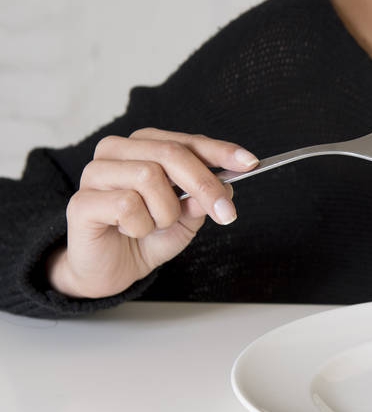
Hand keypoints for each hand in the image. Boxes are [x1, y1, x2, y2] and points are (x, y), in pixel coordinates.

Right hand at [47, 128, 258, 298]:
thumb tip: (224, 187)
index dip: (221, 151)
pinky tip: (131, 231)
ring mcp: (95, 172)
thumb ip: (202, 200)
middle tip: (226, 214)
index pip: (188, 142)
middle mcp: (117, 151)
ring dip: (165, 212)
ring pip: (149, 177)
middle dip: (205, 185)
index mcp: (144, 146)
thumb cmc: (146, 236)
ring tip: (154, 226)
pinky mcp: (82, 201)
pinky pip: (126, 205)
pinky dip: (141, 225)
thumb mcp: (186, 218)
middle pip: (171, 153)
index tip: (251, 163)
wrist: (111, 270)